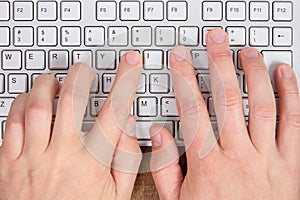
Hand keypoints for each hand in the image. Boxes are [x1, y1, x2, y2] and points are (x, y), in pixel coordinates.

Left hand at [0, 51, 142, 199]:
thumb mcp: (117, 195)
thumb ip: (127, 159)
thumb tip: (127, 126)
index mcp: (92, 163)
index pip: (114, 112)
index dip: (125, 82)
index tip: (130, 64)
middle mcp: (61, 156)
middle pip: (70, 100)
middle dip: (81, 76)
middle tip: (84, 70)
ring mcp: (32, 158)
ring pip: (36, 106)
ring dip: (46, 85)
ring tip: (54, 81)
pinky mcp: (9, 163)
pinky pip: (12, 123)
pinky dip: (20, 103)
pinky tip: (28, 100)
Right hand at [150, 29, 299, 199]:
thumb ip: (165, 167)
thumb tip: (157, 134)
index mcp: (208, 165)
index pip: (192, 110)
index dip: (184, 79)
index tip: (180, 59)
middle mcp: (239, 157)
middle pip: (228, 99)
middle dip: (219, 64)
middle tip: (215, 40)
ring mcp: (267, 159)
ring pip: (262, 106)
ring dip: (254, 74)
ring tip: (246, 52)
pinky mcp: (290, 165)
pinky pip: (292, 124)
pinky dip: (291, 96)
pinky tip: (284, 76)